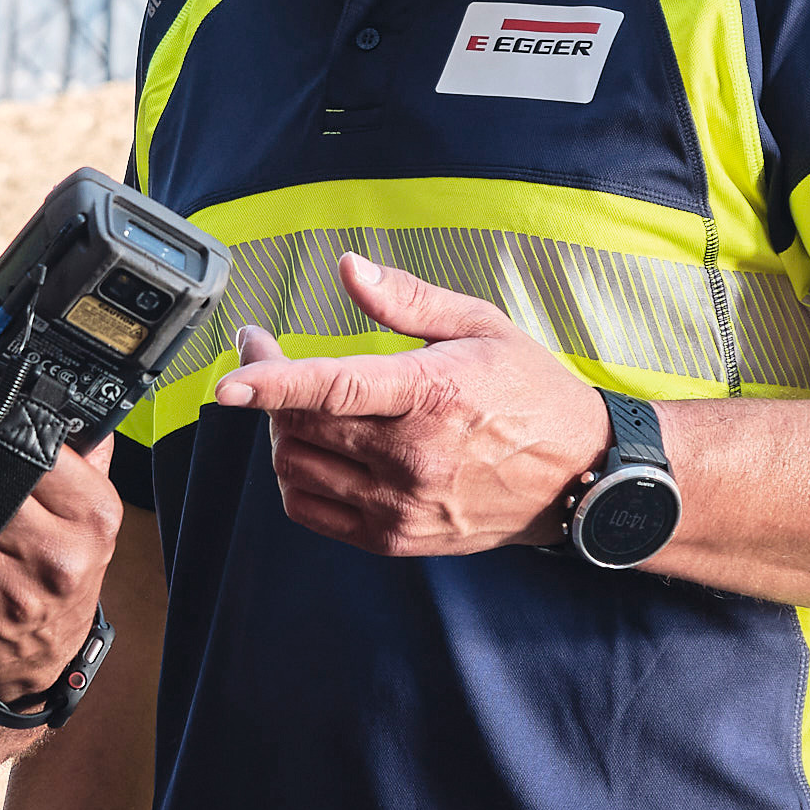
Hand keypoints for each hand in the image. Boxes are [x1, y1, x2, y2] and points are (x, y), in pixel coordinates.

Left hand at [211, 252, 613, 558]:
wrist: (579, 478)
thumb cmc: (531, 392)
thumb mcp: (481, 327)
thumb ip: (408, 300)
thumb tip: (349, 269)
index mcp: (433, 393)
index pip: (335, 386)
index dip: (272, 381)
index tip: (229, 375)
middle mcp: (413, 456)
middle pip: (302, 422)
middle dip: (266, 383)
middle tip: (263, 349)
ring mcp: (401, 505)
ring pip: (297, 466)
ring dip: (280, 428)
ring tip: (296, 398)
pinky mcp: (395, 539)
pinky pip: (310, 509)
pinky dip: (294, 475)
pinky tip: (311, 446)